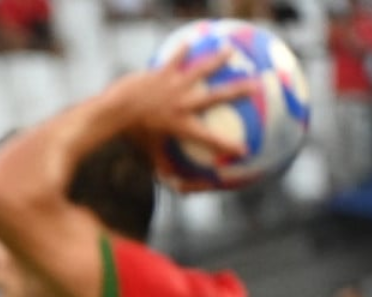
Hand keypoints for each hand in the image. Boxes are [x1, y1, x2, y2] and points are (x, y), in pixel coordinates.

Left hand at [113, 45, 258, 181]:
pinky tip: (191, 41)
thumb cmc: (131, 135)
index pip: (210, 138)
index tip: (244, 150)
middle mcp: (183, 104)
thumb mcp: (148, 150)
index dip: (227, 145)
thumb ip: (161, 163)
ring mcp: (174, 86)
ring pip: (201, 70)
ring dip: (216, 60)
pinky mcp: (162, 73)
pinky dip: (183, 50)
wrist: (114, 112)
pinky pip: (175, 59)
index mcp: (182, 125)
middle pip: (217, 97)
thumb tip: (168, 180)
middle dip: (238, 91)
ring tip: (230, 51)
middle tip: (256, 86)